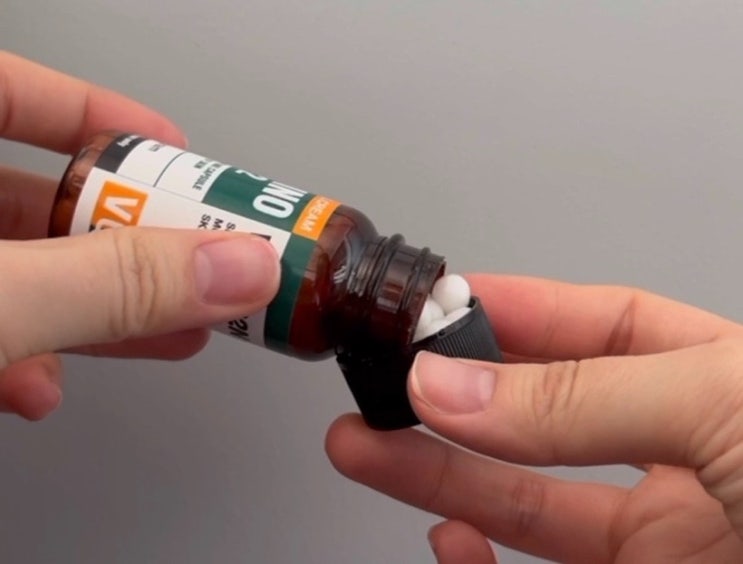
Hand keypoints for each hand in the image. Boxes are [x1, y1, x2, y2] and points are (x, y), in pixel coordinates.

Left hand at [0, 52, 279, 420]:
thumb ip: (111, 283)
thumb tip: (234, 268)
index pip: (13, 93)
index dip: (100, 112)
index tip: (172, 146)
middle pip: (35, 198)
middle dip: (126, 236)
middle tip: (194, 253)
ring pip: (20, 274)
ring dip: (95, 309)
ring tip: (168, 330)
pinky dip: (24, 358)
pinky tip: (44, 389)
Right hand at [326, 274, 742, 562]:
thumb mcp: (728, 409)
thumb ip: (583, 400)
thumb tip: (455, 380)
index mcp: (723, 385)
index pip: (602, 326)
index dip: (520, 307)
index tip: (444, 300)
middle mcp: (687, 459)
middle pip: (542, 414)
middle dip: (454, 391)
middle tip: (384, 379)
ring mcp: (662, 541)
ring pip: (523, 499)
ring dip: (437, 474)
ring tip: (367, 447)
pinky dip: (479, 557)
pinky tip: (449, 537)